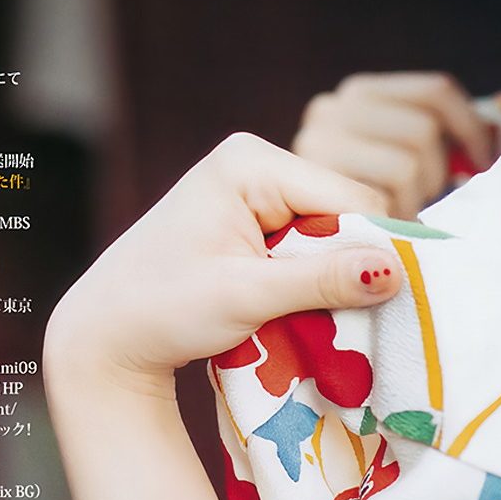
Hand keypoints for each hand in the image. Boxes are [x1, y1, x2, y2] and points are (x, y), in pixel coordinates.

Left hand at [43, 132, 402, 499]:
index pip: (348, 198)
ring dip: (331, 277)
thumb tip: (397, 270)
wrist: (103, 338)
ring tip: (321, 317)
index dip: (372, 250)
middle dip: (348, 265)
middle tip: (351, 318)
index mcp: (251, 162)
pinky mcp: (253, 219)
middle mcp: (256, 162)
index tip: (391, 302)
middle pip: (341, 213)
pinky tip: (302, 309)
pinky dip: (312, 280)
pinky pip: (308, 244)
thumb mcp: (245, 296)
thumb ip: (322, 279)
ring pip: (329, 233)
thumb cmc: (161, 311)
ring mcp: (254, 189)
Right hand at [292, 71, 493, 218]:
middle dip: (434, 175)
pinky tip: (382, 233)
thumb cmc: (371, 208)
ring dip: (411, 204)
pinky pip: (381, 204)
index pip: (436, 92)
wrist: (295, 249)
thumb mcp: (405, 160)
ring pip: (406, 167)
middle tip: (421, 204)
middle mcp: (330, 109)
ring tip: (395, 220)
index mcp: (360, 93)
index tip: (484, 163)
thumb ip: (441, 141)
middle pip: (423, 132)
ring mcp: (314, 147)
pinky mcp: (308, 191)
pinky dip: (392, 223)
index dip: (471, 129)